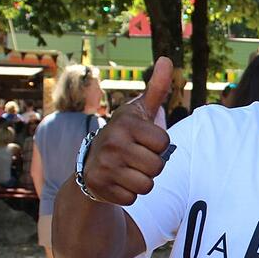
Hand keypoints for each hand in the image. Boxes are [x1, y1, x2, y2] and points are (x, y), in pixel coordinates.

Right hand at [81, 57, 172, 204]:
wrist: (92, 164)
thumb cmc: (125, 135)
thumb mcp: (139, 112)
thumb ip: (156, 89)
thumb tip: (167, 59)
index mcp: (125, 123)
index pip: (164, 143)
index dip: (158, 145)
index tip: (143, 141)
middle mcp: (112, 142)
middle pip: (158, 167)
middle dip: (151, 166)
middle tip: (135, 158)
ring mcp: (103, 166)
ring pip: (147, 185)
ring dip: (142, 181)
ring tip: (127, 170)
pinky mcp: (99, 187)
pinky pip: (132, 198)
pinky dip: (128, 194)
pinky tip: (117, 182)